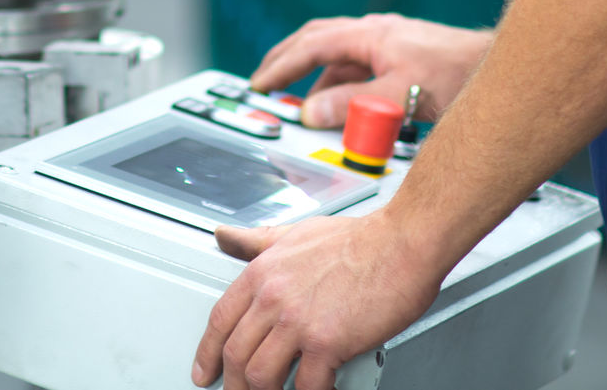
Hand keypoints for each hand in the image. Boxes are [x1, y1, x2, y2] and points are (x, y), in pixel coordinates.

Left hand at [190, 211, 442, 388]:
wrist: (401, 242)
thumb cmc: (360, 239)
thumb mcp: (296, 232)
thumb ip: (258, 240)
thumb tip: (226, 236)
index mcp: (263, 272)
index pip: (220, 320)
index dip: (207, 352)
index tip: (204, 370)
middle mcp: (273, 297)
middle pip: (235, 354)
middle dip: (233, 383)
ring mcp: (298, 321)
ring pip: (261, 375)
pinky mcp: (327, 342)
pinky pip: (307, 385)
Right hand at [250, 13, 488, 128]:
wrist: (497, 66)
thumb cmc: (456, 73)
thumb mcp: (397, 95)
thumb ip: (351, 105)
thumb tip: (310, 111)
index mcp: (369, 35)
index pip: (311, 46)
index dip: (282, 67)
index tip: (260, 86)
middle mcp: (376, 33)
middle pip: (318, 39)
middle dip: (288, 59)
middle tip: (265, 81)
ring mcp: (390, 42)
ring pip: (340, 54)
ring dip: (316, 75)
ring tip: (302, 102)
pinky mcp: (403, 56)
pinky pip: (359, 66)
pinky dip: (342, 83)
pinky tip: (345, 104)